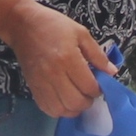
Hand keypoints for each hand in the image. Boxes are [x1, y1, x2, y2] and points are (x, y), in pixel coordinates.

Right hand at [1, 0, 114, 117]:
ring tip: (77, 98)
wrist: (22, 24)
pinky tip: (64, 100)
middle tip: (89, 92)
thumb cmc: (54, 25)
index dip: (98, 90)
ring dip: (73, 109)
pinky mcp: (32, 87)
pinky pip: (47, 109)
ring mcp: (41, 82)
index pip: (88, 86)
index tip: (99, 84)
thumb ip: (97, 54)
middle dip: (88, 101)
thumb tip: (112, 72)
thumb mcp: (80, 33)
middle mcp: (54, 74)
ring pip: (61, 110)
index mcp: (68, 58)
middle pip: (76, 102)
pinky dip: (59, 110)